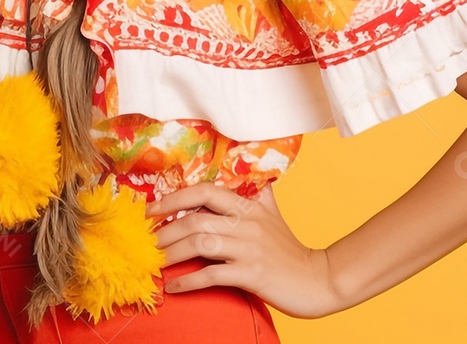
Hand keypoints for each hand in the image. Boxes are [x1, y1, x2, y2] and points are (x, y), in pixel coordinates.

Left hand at [146, 181, 337, 319]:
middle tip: (147, 241)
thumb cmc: (290, 248)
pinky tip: (174, 287)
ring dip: (172, 254)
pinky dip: (189, 281)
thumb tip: (246, 179)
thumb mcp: (272, 213)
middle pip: (195, 219)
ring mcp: (248, 248)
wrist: (319, 279)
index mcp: (248, 205)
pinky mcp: (251, 274)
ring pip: (200, 244)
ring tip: (155, 262)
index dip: (174, 198)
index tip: (151, 209)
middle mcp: (246, 222)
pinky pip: (212, 275)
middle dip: (165, 230)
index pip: (204, 191)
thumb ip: (256, 195)